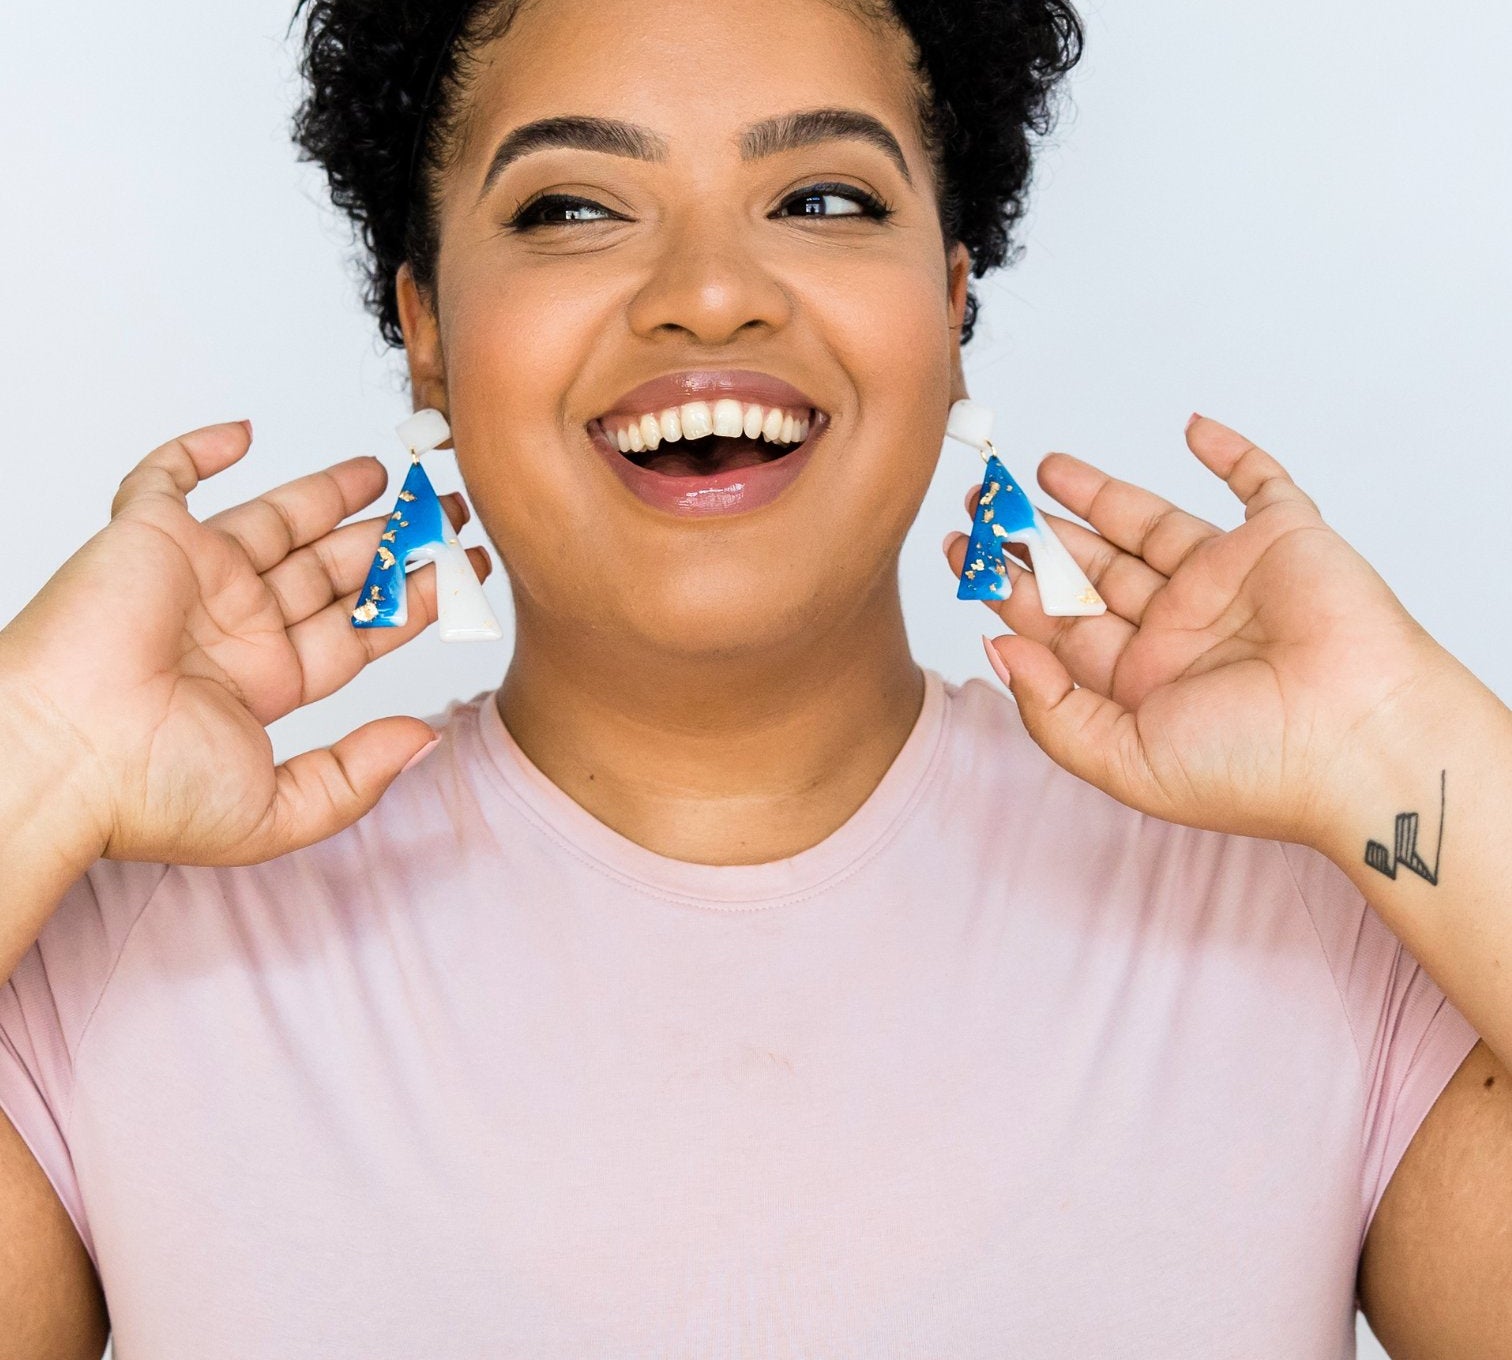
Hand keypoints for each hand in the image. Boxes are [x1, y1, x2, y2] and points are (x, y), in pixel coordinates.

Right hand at [0, 420, 489, 866]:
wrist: (62, 760)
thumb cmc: (147, 794)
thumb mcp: (280, 810)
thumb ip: (358, 775)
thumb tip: (425, 740)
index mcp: (268, 682)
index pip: (359, 630)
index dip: (415, 601)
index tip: (464, 574)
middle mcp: (237, 626)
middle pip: (334, 571)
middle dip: (393, 543)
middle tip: (448, 513)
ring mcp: (195, 578)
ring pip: (280, 521)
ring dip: (335, 496)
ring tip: (395, 478)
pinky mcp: (146, 537)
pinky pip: (168, 477)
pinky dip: (199, 449)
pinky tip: (247, 434)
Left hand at [944, 413, 1460, 846]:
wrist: (1359, 744)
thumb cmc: (1254, 769)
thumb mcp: (1122, 759)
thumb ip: (1052, 709)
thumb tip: (996, 651)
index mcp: (1140, 682)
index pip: (1057, 622)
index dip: (1006, 586)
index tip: (962, 551)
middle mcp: (1178, 630)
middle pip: (1090, 570)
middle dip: (1034, 537)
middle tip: (983, 501)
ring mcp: (1228, 582)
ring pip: (1149, 526)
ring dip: (1097, 495)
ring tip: (1038, 471)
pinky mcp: (1283, 542)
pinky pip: (1259, 485)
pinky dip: (1231, 454)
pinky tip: (1191, 430)